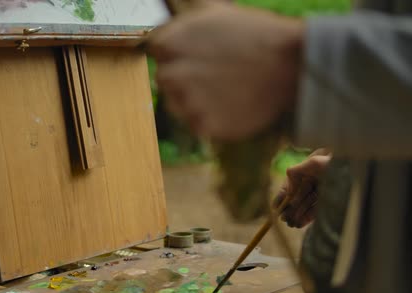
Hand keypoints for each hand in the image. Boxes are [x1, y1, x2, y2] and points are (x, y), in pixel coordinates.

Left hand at [147, 3, 303, 140]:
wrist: (291, 65)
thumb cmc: (256, 35)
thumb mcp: (216, 12)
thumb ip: (184, 23)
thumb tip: (170, 25)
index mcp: (170, 43)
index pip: (157, 51)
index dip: (177, 53)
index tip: (196, 56)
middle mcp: (172, 74)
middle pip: (165, 80)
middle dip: (183, 78)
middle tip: (213, 76)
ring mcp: (186, 103)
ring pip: (178, 105)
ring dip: (194, 100)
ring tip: (225, 90)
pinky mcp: (203, 126)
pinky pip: (198, 125)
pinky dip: (211, 120)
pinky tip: (231, 105)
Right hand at [273, 149, 330, 227]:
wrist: (358, 168)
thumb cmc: (336, 161)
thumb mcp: (314, 163)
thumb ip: (296, 172)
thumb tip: (286, 186)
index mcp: (308, 172)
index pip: (291, 185)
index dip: (282, 196)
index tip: (275, 207)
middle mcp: (314, 183)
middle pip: (298, 198)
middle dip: (290, 209)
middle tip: (283, 219)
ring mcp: (323, 193)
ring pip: (306, 206)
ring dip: (297, 215)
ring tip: (291, 223)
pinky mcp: (331, 202)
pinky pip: (317, 211)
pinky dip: (308, 217)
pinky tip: (300, 223)